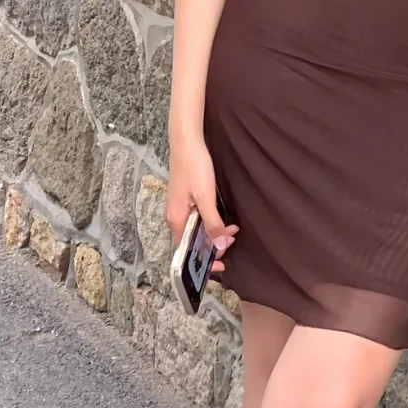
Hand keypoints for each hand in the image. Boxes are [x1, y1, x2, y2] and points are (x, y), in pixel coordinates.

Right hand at [165, 137, 238, 275]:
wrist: (187, 142)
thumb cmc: (194, 168)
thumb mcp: (206, 198)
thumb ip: (212, 223)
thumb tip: (220, 246)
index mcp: (175, 221)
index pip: (186, 252)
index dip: (202, 262)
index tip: (220, 265)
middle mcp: (175, 218)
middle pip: (192, 242)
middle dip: (213, 246)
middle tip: (232, 241)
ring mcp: (179, 208)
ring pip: (196, 230)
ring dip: (214, 233)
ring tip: (232, 230)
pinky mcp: (185, 200)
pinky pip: (197, 219)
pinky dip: (211, 223)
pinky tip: (223, 219)